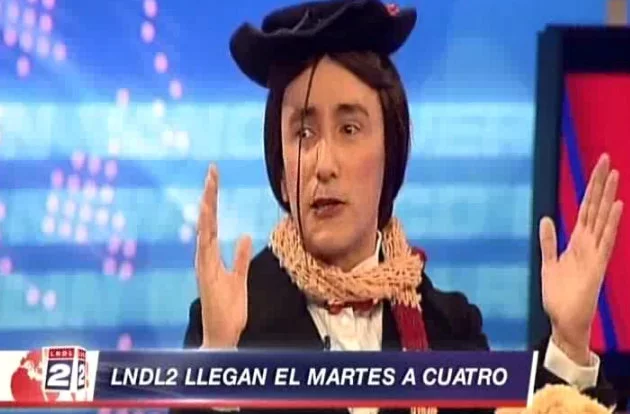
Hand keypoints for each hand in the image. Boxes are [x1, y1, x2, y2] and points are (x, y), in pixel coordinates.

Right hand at [196, 164, 252, 347]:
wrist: (222, 335)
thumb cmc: (229, 309)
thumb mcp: (240, 277)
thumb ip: (241, 257)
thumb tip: (246, 236)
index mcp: (211, 256)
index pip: (212, 223)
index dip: (213, 201)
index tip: (214, 179)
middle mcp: (204, 257)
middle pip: (206, 220)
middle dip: (209, 195)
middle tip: (212, 171)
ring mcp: (204, 264)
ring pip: (204, 230)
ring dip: (206, 207)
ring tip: (209, 186)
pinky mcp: (206, 273)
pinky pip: (206, 247)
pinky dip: (205, 229)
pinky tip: (207, 214)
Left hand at [539, 154, 622, 364]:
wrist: (564, 320)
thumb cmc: (559, 294)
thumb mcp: (548, 262)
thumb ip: (548, 241)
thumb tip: (546, 218)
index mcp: (576, 241)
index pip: (585, 208)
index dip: (591, 188)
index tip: (599, 167)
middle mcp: (588, 243)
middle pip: (595, 207)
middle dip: (600, 183)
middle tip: (607, 158)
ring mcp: (594, 253)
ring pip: (602, 219)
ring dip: (608, 197)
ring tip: (616, 174)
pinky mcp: (597, 266)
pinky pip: (605, 241)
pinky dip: (611, 224)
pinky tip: (617, 206)